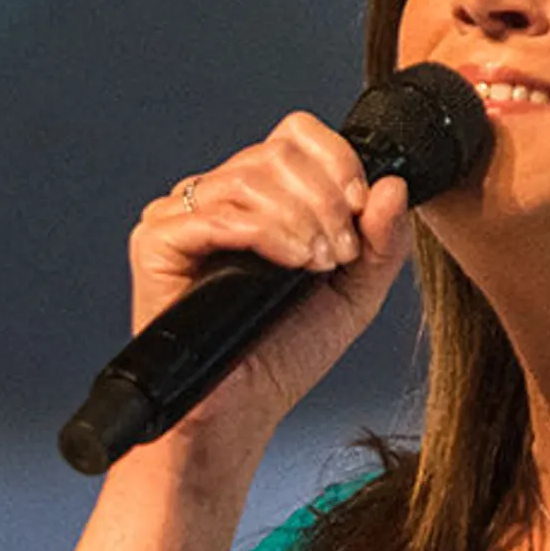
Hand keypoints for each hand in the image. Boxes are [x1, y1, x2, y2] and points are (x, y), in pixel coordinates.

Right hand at [125, 113, 421, 453]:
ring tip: (317, 264)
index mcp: (259, 199)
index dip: (337, 161)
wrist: (237, 414)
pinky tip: (291, 263)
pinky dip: (267, 232)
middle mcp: (216, 198)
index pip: (295, 136)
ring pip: (249, 176)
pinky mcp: (157, 240)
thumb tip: (392, 186)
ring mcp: (182, 216)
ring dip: (302, 218)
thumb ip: (381, 242)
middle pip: (276, 152)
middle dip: (326, 199)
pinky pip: (218, 212)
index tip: (361, 208)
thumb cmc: (281, 359)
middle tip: (339, 252)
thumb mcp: (353, 295)